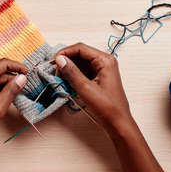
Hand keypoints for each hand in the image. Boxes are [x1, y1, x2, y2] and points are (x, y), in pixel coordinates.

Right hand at [54, 43, 165, 171]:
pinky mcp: (98, 77)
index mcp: (105, 60)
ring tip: (60, 78)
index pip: (80, 48)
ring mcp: (102, 69)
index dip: (64, 52)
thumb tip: (60, 59)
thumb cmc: (107, 108)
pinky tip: (67, 82)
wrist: (118, 123)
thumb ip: (72, 72)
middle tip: (55, 72)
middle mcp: (104, 62)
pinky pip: (83, 71)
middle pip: (80, 54)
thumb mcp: (85, 89)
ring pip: (80, 62)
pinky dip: (73, 75)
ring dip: (68, 68)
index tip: (53, 61)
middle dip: (66, 61)